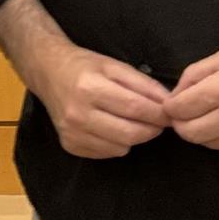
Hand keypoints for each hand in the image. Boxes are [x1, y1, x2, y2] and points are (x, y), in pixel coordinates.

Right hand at [26, 40, 170, 159]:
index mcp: (89, 88)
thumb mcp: (114, 66)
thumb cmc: (83, 66)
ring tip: (133, 121)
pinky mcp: (70, 146)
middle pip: (130, 133)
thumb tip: (168, 103)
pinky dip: (118, 143)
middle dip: (152, 129)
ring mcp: (72, 133)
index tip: (170, 113)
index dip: (159, 113)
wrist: (48, 72)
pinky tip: (113, 128)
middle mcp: (78, 114)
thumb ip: (143, 84)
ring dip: (135, 137)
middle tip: (158, 121)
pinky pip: (108, 153)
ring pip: (121, 147)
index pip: (135, 108)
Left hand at [166, 28, 218, 148]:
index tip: (170, 102)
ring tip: (201, 117)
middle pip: (192, 134)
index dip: (170, 107)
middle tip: (181, 113)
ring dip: (200, 133)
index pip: (180, 110)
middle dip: (180, 124)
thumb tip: (177, 94)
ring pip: (211, 144)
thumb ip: (195, 75)